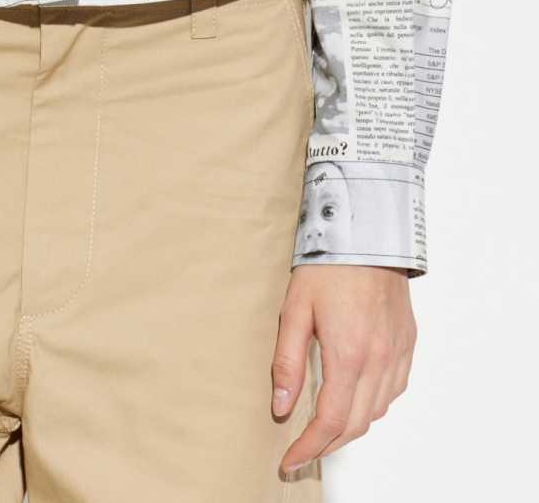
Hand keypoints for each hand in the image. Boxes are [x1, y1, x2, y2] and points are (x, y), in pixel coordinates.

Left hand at [271, 264, 415, 471]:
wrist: (365, 231)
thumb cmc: (326, 266)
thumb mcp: (294, 309)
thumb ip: (287, 361)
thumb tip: (282, 407)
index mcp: (348, 354)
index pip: (330, 421)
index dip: (309, 447)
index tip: (290, 459)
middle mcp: (379, 360)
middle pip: (355, 425)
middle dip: (327, 445)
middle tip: (302, 450)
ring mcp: (397, 352)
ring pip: (376, 411)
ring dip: (350, 426)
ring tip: (323, 426)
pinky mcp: (407, 343)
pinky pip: (394, 390)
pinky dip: (373, 404)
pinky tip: (355, 397)